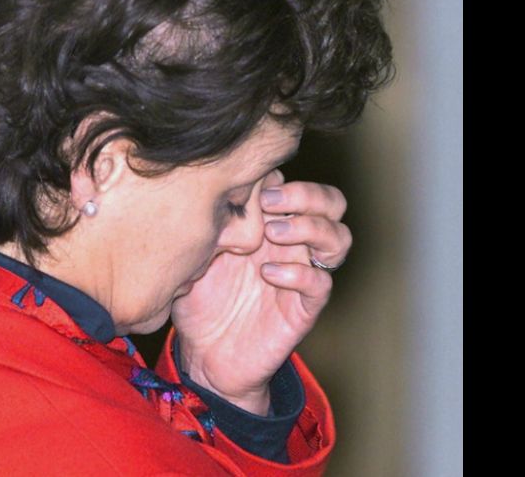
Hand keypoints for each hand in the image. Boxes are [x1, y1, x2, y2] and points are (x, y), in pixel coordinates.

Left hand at [170, 170, 350, 414]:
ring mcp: (302, 274)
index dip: (277, 176)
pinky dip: (299, 273)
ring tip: (272, 234)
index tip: (246, 182)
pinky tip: (267, 275)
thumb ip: (206, 223)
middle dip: (307, 194)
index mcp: (267, 225)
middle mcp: (291, 245)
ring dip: (310, 227)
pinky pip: (321, 283)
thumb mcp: (194, 256)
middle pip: (332, 202)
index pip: (293, 184)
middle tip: (269, 203)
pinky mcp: (304, 309)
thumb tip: (206, 188)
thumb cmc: (197, 300)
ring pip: (339, 238)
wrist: (205, 356)